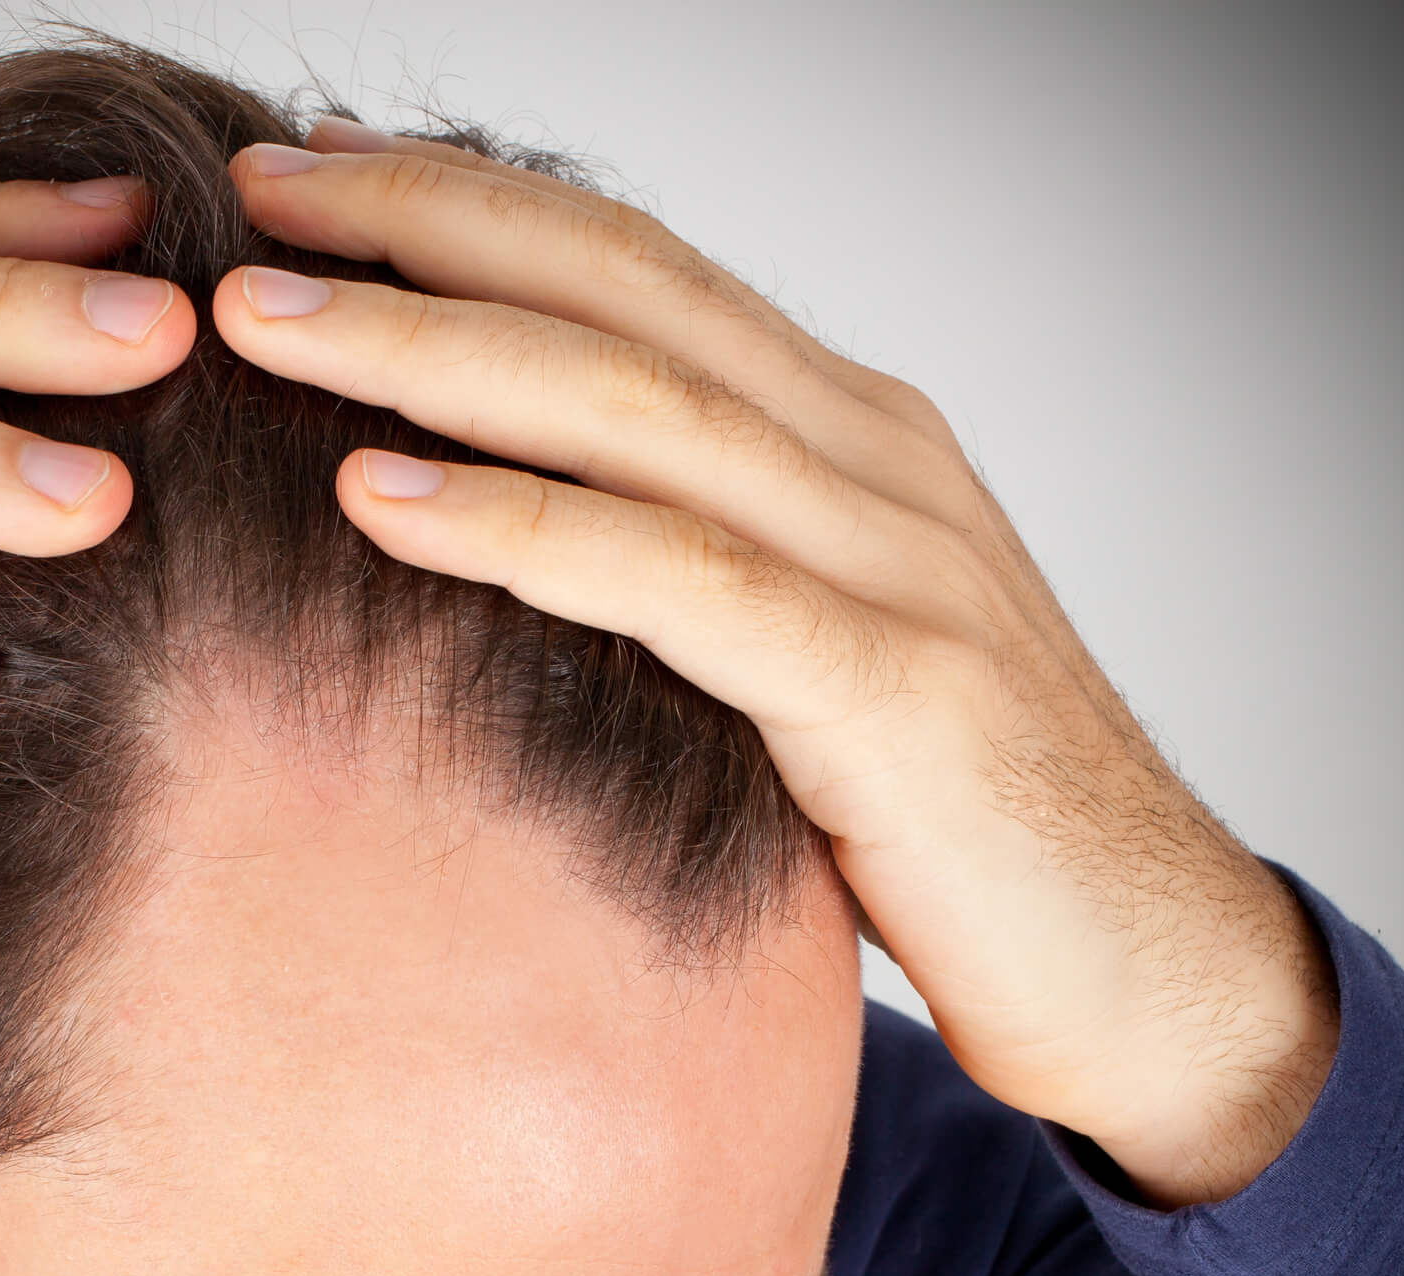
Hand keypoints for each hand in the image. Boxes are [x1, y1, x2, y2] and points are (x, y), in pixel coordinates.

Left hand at [216, 124, 1337, 1207]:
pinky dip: (519, 526)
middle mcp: (872, 461)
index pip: (641, 272)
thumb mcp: (806, 665)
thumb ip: (696, 583)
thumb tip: (518, 565)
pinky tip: (379, 496)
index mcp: (848, 439)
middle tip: (256, 203)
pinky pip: (675, 581)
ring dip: (429, 348)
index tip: (321, 183)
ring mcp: (891, 563)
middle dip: (426, 227)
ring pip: (631, 404)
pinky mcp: (888, 691)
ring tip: (262, 322)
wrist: (1147, 964)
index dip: (478, 209)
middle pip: (621, 291)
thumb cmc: (948, 828)